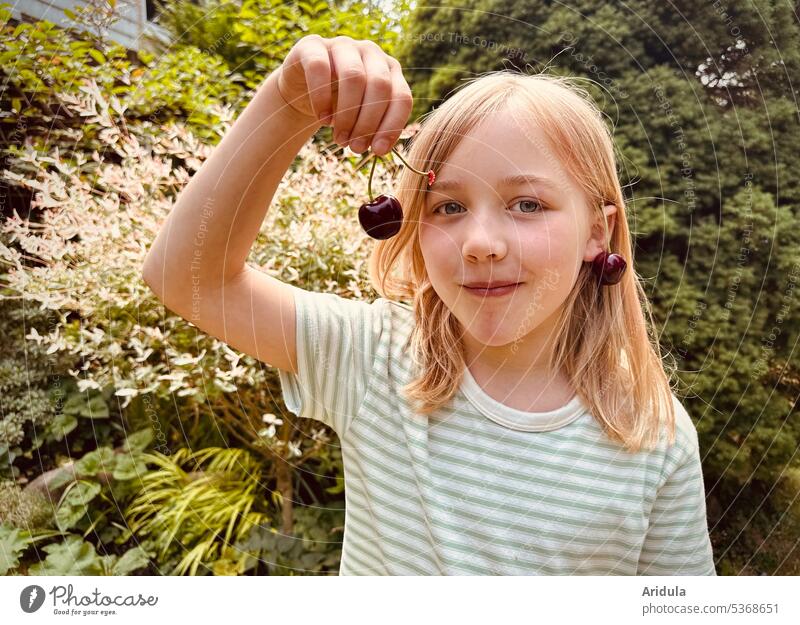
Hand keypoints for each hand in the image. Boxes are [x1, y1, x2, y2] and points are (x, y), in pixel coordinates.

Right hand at [275, 34, 413, 156]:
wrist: (302, 91)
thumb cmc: (339, 107)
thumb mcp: (362, 117)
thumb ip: (375, 128)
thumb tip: (380, 148)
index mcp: (390, 70)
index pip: (401, 96)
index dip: (392, 126)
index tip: (377, 151)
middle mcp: (371, 52)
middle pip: (380, 86)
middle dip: (368, 123)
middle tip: (355, 148)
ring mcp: (342, 45)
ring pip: (353, 76)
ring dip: (347, 115)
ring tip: (339, 139)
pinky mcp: (312, 46)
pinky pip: (319, 68)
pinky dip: (321, 98)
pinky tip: (322, 119)